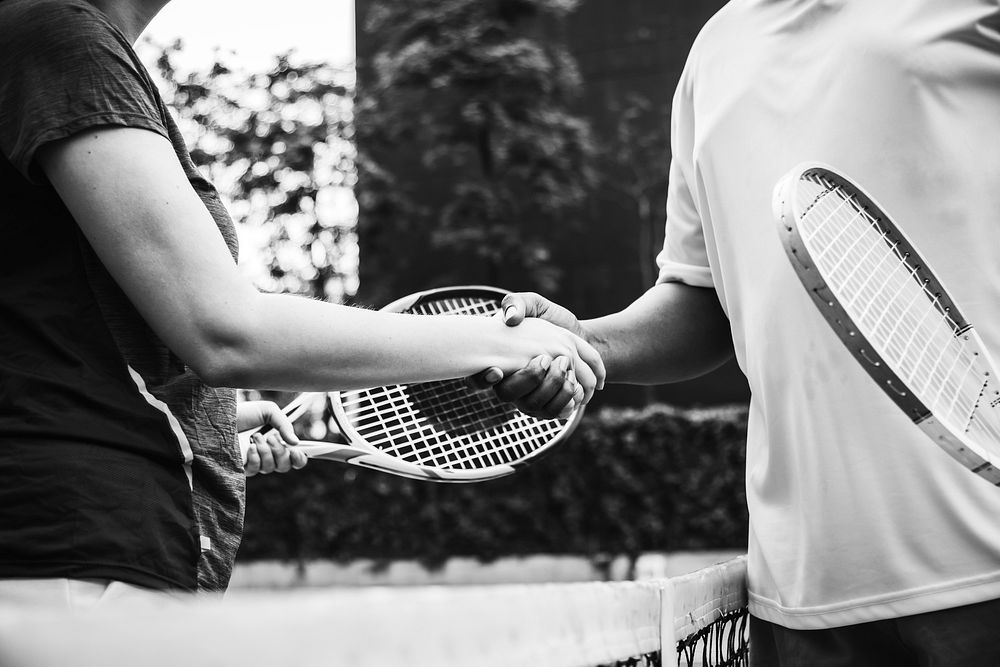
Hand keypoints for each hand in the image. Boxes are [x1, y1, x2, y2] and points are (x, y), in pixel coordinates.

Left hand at [237, 401, 307, 475]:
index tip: (296, 450)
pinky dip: (255, 457)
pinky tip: (249, 446)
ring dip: (265, 451)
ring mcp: (255, 462)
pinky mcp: (242, 467)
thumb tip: (296, 443)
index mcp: (278, 442)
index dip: (299, 458)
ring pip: (270, 468)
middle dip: (280, 452)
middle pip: (285, 466)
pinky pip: (256, 470)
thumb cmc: (245, 412)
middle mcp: (268, 454)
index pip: (294, 458)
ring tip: (256, 437)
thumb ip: (285, 425)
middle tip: (271, 438)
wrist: (222, 416)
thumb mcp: (268, 411)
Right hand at [470, 293, 603, 418]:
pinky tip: (577, 383)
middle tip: (545, 358)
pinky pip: (554, 412)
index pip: (475, 379)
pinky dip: (568, 398)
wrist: (580, 339)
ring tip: (565, 365)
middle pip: (508, 395)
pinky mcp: (549, 406)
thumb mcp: (534, 305)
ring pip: (533, 406)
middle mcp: (510, 385)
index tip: (496, 370)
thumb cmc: (551, 319)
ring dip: (551, 387)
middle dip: (529, 377)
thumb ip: (517, 303)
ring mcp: (528, 399)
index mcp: (498, 362)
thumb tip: (510, 318)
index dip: (481, 379)